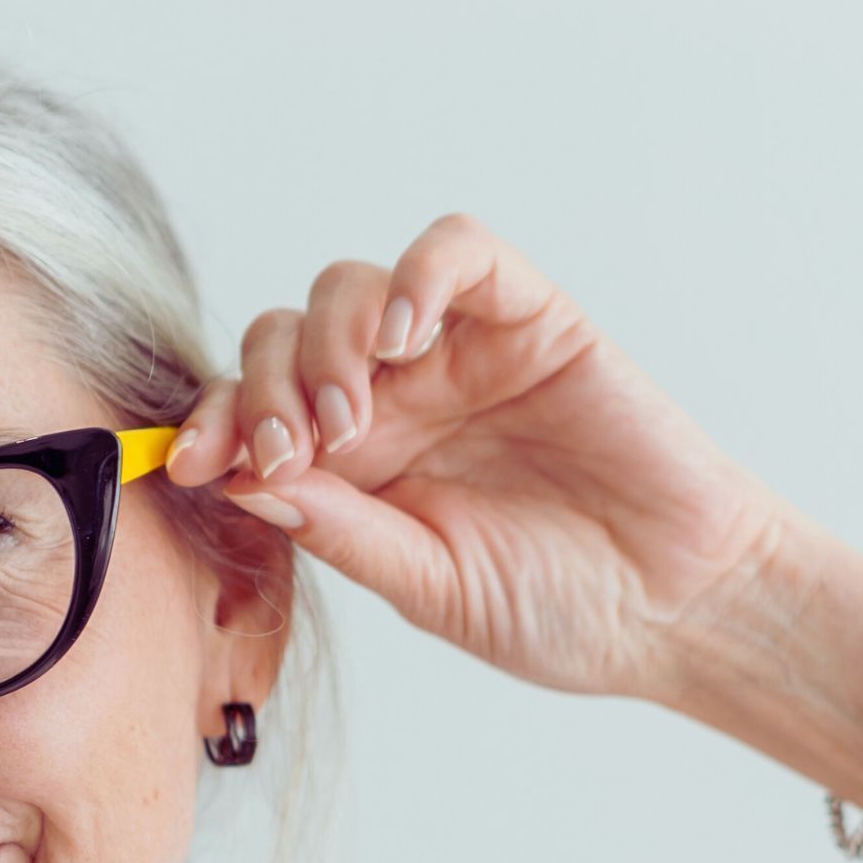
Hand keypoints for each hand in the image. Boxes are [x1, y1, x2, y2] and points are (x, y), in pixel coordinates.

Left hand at [165, 212, 793, 700]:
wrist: (675, 608)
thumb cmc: (557, 610)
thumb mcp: (426, 585)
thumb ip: (339, 531)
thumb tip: (238, 482)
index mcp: (353, 471)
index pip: (254, 415)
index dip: (212, 424)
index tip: (188, 463)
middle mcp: (393, 401)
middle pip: (283, 339)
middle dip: (263, 389)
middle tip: (292, 453)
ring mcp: (456, 354)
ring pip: (350, 289)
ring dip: (327, 342)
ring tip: (353, 418)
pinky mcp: (528, 316)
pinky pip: (456, 252)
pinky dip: (417, 276)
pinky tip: (405, 339)